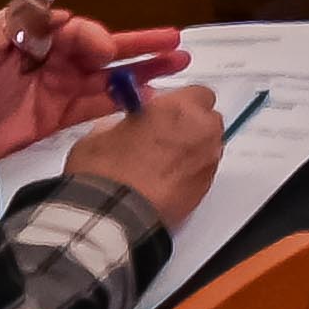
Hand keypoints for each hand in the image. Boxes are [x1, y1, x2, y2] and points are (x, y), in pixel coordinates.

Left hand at [0, 5, 190, 159]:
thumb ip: (22, 23)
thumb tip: (67, 15)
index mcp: (32, 40)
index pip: (75, 33)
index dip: (94, 38)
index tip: (106, 50)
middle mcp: (48, 62)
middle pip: (101, 51)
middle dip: (139, 45)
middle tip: (176, 42)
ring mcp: (53, 92)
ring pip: (107, 77)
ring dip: (142, 70)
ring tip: (178, 64)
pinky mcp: (53, 122)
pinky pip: (96, 107)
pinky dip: (123, 101)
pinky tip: (150, 97)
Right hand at [60, 81, 226, 225]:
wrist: (112, 215)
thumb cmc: (104, 173)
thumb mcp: (101, 133)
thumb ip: (128, 118)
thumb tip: (135, 118)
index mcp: (178, 108)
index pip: (196, 93)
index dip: (179, 104)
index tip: (164, 112)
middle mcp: (200, 130)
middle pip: (206, 119)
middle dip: (188, 125)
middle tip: (162, 138)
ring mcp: (207, 159)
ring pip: (207, 144)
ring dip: (191, 148)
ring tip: (160, 163)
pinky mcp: (206, 186)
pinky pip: (203, 170)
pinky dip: (190, 171)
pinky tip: (164, 181)